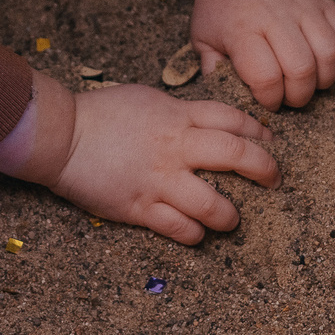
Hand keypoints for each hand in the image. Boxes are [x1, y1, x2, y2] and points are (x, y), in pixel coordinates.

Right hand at [55, 82, 280, 242]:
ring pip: (213, 203)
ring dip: (230, 215)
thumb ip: (180, 113)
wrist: (60, 136)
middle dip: (264, 168)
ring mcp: (159, 179)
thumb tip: (205, 122)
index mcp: (178, 116)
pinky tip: (198, 234)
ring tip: (232, 220)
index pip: (232, 119)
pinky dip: (194, 234)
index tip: (270, 142)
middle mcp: (176, 147)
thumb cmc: (101, 114)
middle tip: (274, 180)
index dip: (258, 130)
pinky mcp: (139, 207)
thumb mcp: (148, 100)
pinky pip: (178, 227)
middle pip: (236, 153)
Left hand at [191, 0, 334, 108]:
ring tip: (309, 80)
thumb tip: (230, 100)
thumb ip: (214, 70)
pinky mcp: (325, 1)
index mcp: (243, 29)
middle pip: (302, 70)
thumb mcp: (202, 36)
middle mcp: (276, 17)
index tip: (266, 99)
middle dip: (299, 95)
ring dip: (323, 79)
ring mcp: (305, 7)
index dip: (269, 99)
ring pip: (330, 55)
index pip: (266, 77)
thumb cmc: (222, 3)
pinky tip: (324, 60)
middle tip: (289, 95)